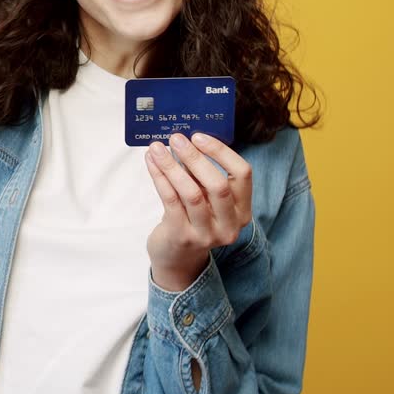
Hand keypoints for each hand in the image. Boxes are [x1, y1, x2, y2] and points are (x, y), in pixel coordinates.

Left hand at [144, 132, 252, 291]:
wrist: (177, 257)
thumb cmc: (194, 218)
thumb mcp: (208, 199)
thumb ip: (204, 174)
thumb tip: (186, 138)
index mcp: (242, 210)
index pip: (243, 174)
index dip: (222, 152)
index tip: (199, 136)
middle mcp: (230, 224)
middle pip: (218, 185)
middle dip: (195, 158)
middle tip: (176, 138)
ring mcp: (207, 234)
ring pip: (191, 193)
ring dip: (172, 166)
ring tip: (156, 148)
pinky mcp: (182, 236)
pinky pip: (170, 200)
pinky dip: (160, 177)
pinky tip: (151, 162)